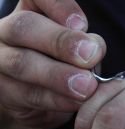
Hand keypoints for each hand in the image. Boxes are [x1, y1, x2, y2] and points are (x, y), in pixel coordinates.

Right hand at [0, 0, 105, 128]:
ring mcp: (2, 61)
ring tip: (85, 86)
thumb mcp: (76, 47)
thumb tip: (93, 50)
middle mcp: (9, 32)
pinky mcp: (3, 92)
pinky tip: (74, 101)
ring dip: (58, 76)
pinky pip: (27, 94)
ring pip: (22, 63)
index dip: (60, 8)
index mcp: (31, 13)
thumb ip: (84, 44)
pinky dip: (55, 99)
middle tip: (90, 56)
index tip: (82, 25)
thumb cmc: (63, 62)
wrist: (39, 92)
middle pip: (24, 28)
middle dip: (61, 42)